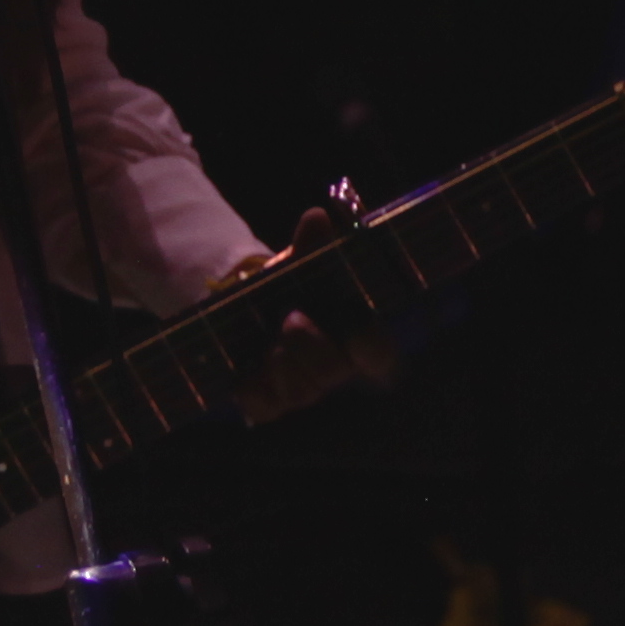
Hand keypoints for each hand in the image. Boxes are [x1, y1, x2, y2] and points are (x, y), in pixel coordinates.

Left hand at [204, 227, 382, 420]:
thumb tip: (315, 217)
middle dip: (311, 346)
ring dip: (281, 365)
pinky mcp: (271, 403)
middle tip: (290, 319)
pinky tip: (245, 375)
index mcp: (355, 336)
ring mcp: (303, 389)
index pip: (379, 355)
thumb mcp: (301, 262)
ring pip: (301, 393)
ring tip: (268, 344)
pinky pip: (265, 408)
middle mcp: (334, 368)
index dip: (372, 351)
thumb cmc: (293, 286)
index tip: (357, 336)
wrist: (251, 307)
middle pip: (334, 372)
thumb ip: (312, 245)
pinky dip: (253, 391)